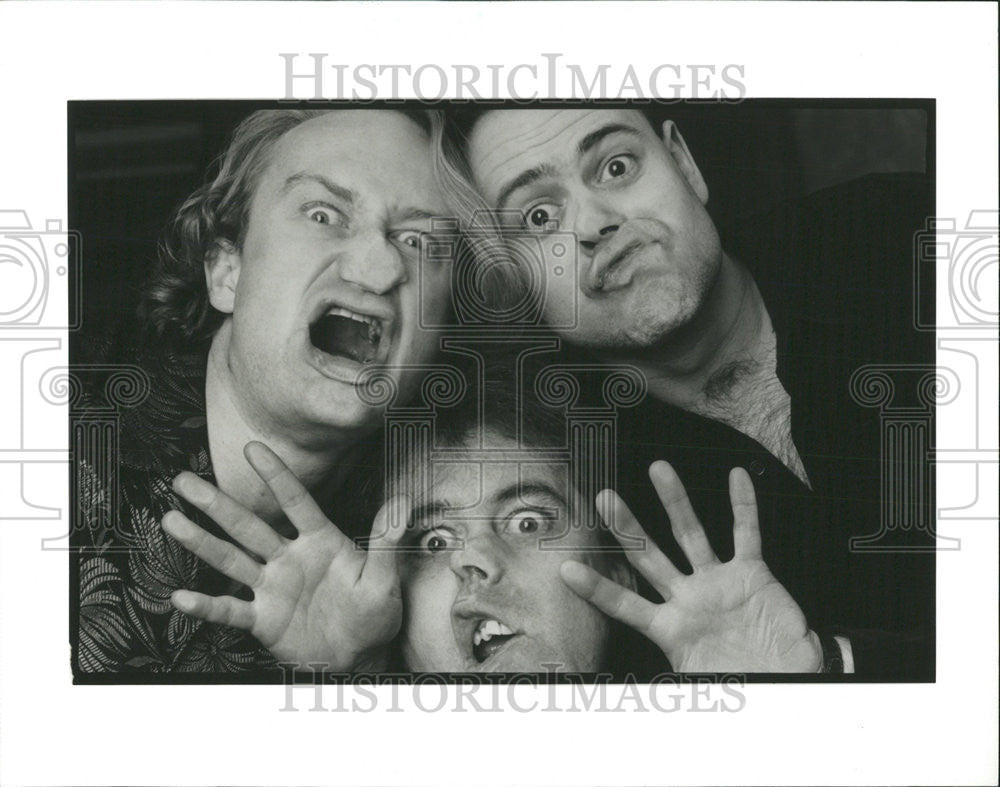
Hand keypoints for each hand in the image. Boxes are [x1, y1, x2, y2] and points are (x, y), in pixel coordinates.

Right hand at [162, 441, 408, 671]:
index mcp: (321, 541)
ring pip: (231, 559)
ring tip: (171, 520)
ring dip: (202, 542)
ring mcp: (272, 587)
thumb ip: (386, 541)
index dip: (275, 476)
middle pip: (248, 525)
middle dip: (217, 503)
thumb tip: (401, 501)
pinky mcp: (263, 619)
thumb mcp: (384, 579)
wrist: (360, 658)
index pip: (295, 501)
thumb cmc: (374, 614)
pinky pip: (230, 610)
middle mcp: (289, 558)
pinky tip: (180, 596)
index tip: (253, 447)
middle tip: (184, 480)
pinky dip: (206, 605)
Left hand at [560, 461, 822, 672]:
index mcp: (671, 626)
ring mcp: (718, 580)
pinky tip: (737, 478)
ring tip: (658, 469)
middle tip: (603, 496)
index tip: (566, 570)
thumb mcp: (700, 685)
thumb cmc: (744, 680)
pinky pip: (746, 534)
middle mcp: (689, 597)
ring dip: (676, 501)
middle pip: (649, 556)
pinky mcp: (751, 573)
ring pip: (690, 534)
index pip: (625, 604)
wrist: (789, 677)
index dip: (597, 588)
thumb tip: (651, 710)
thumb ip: (675, 690)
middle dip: (626, 527)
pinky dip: (744, 506)